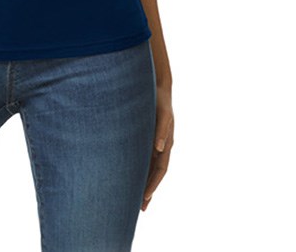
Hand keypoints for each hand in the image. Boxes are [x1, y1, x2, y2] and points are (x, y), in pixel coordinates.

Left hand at [141, 82, 173, 210]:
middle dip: (148, 190)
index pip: (160, 171)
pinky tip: (129, 176)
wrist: (156, 87)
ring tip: (134, 199)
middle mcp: (160, 147)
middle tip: (139, 208)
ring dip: (143, 183)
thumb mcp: (163, 114)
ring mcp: (154, 143)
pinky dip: (138, 169)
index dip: (153, 185)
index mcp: (166, 144)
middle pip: (154, 174)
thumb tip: (160, 148)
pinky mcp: (146, 137)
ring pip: (148, 168)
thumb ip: (162, 130)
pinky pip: (142, 158)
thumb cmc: (160, 100)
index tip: (144, 198)